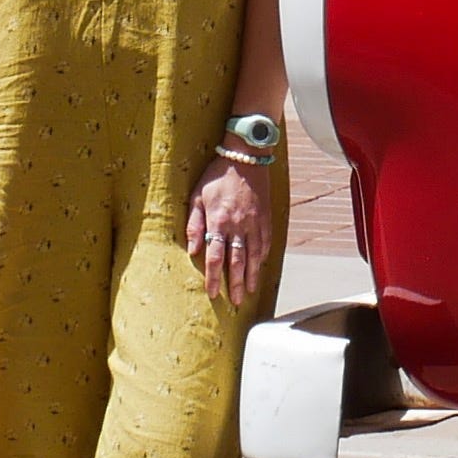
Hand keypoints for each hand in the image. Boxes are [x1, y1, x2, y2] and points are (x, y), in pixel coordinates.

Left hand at [187, 153, 272, 302]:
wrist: (246, 155)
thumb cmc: (217, 175)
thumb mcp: (198, 195)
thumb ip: (194, 223)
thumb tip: (192, 249)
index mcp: (218, 221)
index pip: (214, 257)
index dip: (213, 277)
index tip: (212, 293)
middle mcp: (238, 225)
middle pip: (236, 261)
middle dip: (234, 284)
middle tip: (234, 302)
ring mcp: (254, 222)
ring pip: (253, 255)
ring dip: (251, 275)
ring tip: (249, 291)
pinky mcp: (265, 217)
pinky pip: (265, 242)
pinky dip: (262, 257)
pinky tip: (260, 267)